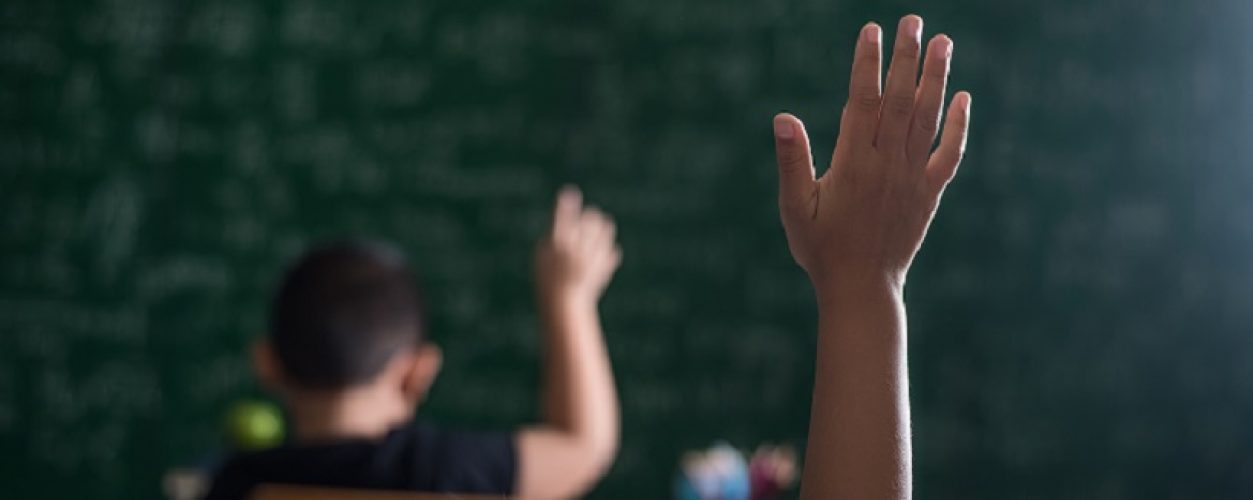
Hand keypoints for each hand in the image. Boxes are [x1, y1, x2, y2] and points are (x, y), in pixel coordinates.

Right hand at [535, 186, 621, 303]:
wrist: (564, 305)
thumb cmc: (548, 279)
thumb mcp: (543, 256)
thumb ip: (555, 234)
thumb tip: (570, 215)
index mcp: (558, 244)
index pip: (562, 217)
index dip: (566, 204)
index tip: (570, 193)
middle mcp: (577, 248)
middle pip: (590, 218)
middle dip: (588, 217)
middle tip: (586, 219)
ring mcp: (593, 257)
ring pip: (605, 228)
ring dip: (601, 228)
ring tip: (595, 234)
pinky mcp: (605, 266)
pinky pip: (612, 250)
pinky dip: (606, 252)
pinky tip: (597, 259)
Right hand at [772, 15, 970, 293]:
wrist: (861, 288)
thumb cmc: (820, 248)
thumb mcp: (794, 207)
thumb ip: (792, 161)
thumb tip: (783, 119)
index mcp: (853, 164)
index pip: (863, 101)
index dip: (868, 64)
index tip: (871, 31)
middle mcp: (888, 164)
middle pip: (901, 99)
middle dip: (906, 56)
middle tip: (912, 20)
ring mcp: (912, 178)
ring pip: (928, 117)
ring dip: (936, 77)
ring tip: (942, 41)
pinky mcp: (929, 193)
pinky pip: (949, 153)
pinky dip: (958, 124)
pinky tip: (962, 97)